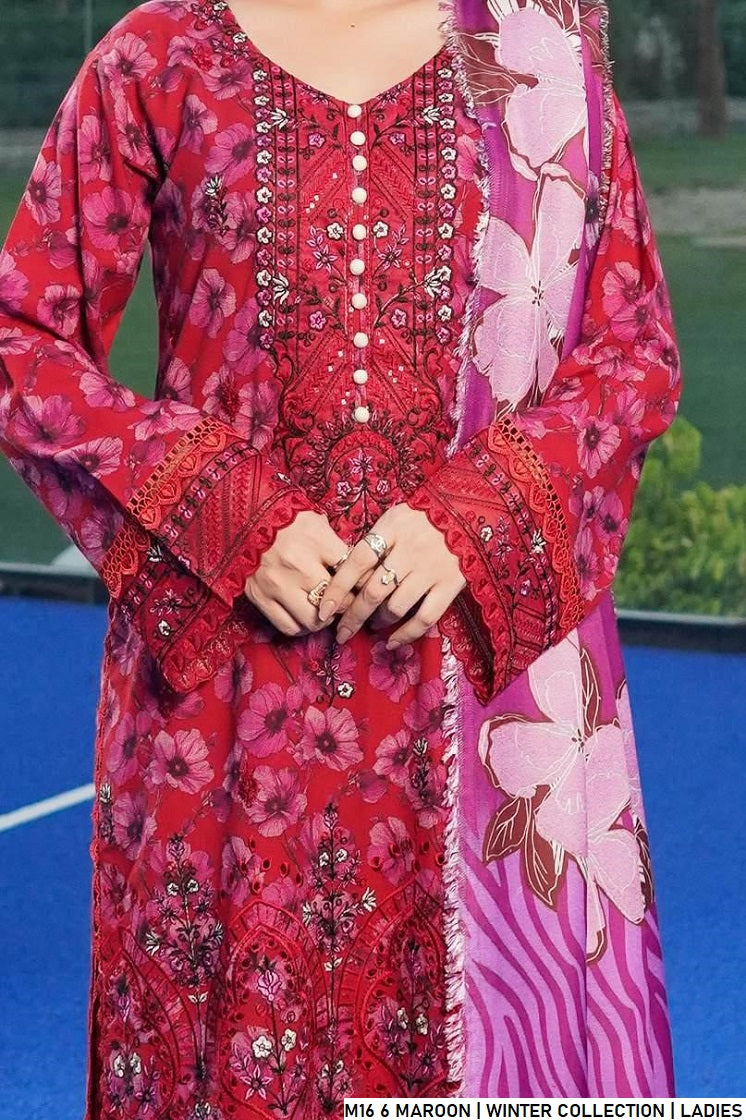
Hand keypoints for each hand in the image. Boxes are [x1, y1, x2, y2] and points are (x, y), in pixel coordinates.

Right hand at [243, 510, 357, 635]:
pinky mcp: (260, 598)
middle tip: (346, 601)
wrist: (240, 520)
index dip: (362, 580)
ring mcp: (278, 584)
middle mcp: (297, 564)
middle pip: (336, 600)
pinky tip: (305, 617)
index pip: (351, 569)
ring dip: (324, 620)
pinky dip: (301, 627)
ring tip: (325, 611)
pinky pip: (288, 626)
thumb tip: (358, 569)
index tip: (362, 584)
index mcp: (315, 539)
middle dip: (346, 604)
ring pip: (313, 620)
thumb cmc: (282, 519)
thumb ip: (335, 544)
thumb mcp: (313, 521)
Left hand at [316, 503, 466, 648]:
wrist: (469, 512)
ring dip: (379, 622)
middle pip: (373, 591)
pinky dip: (407, 634)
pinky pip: (425, 617)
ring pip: (396, 607)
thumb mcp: (395, 518)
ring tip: (373, 625)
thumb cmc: (424, 517)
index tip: (324, 609)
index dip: (337, 588)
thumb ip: (374, 542)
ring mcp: (431, 569)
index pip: (357, 561)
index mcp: (392, 528)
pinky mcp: (451, 584)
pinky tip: (393, 641)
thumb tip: (346, 577)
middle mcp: (410, 550)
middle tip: (342, 633)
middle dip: (353, 616)